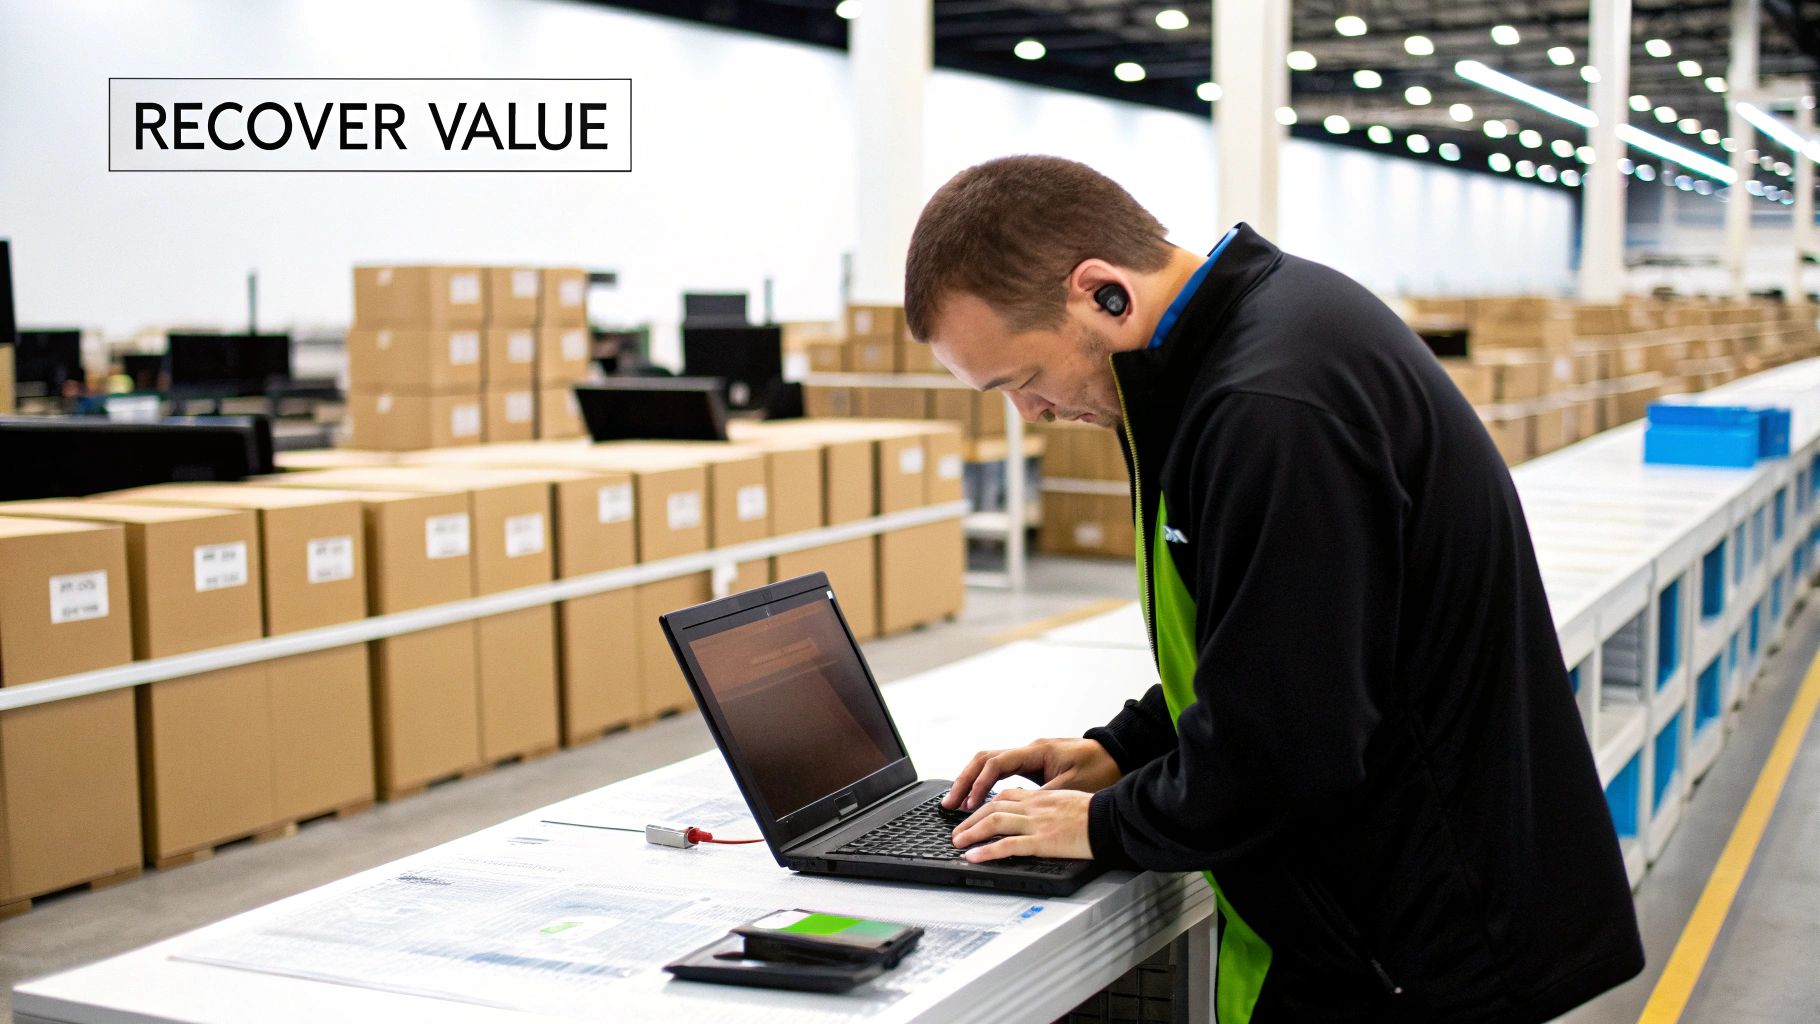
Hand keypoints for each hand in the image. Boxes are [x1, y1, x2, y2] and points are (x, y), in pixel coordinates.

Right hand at [941, 738, 1120, 811]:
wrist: (1117, 754)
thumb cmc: (1100, 768)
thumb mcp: (1073, 787)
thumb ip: (1044, 798)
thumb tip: (1018, 812)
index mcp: (1037, 752)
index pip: (996, 763)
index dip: (979, 784)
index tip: (970, 805)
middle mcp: (1029, 750)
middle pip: (984, 760)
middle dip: (964, 781)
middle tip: (949, 804)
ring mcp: (1030, 756)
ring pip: (989, 764)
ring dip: (972, 782)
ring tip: (958, 804)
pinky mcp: (1033, 765)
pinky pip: (1001, 771)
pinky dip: (986, 784)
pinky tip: (979, 801)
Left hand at [951, 788, 1092, 861]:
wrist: (1111, 818)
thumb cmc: (1097, 812)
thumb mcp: (1069, 800)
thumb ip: (1050, 806)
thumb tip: (1042, 814)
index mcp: (1041, 796)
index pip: (1005, 796)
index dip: (986, 804)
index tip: (975, 812)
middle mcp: (1034, 806)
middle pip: (993, 807)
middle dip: (971, 819)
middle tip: (958, 831)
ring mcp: (1037, 823)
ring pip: (994, 822)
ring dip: (971, 833)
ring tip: (958, 843)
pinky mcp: (1042, 841)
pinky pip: (1007, 845)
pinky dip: (987, 851)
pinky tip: (974, 857)